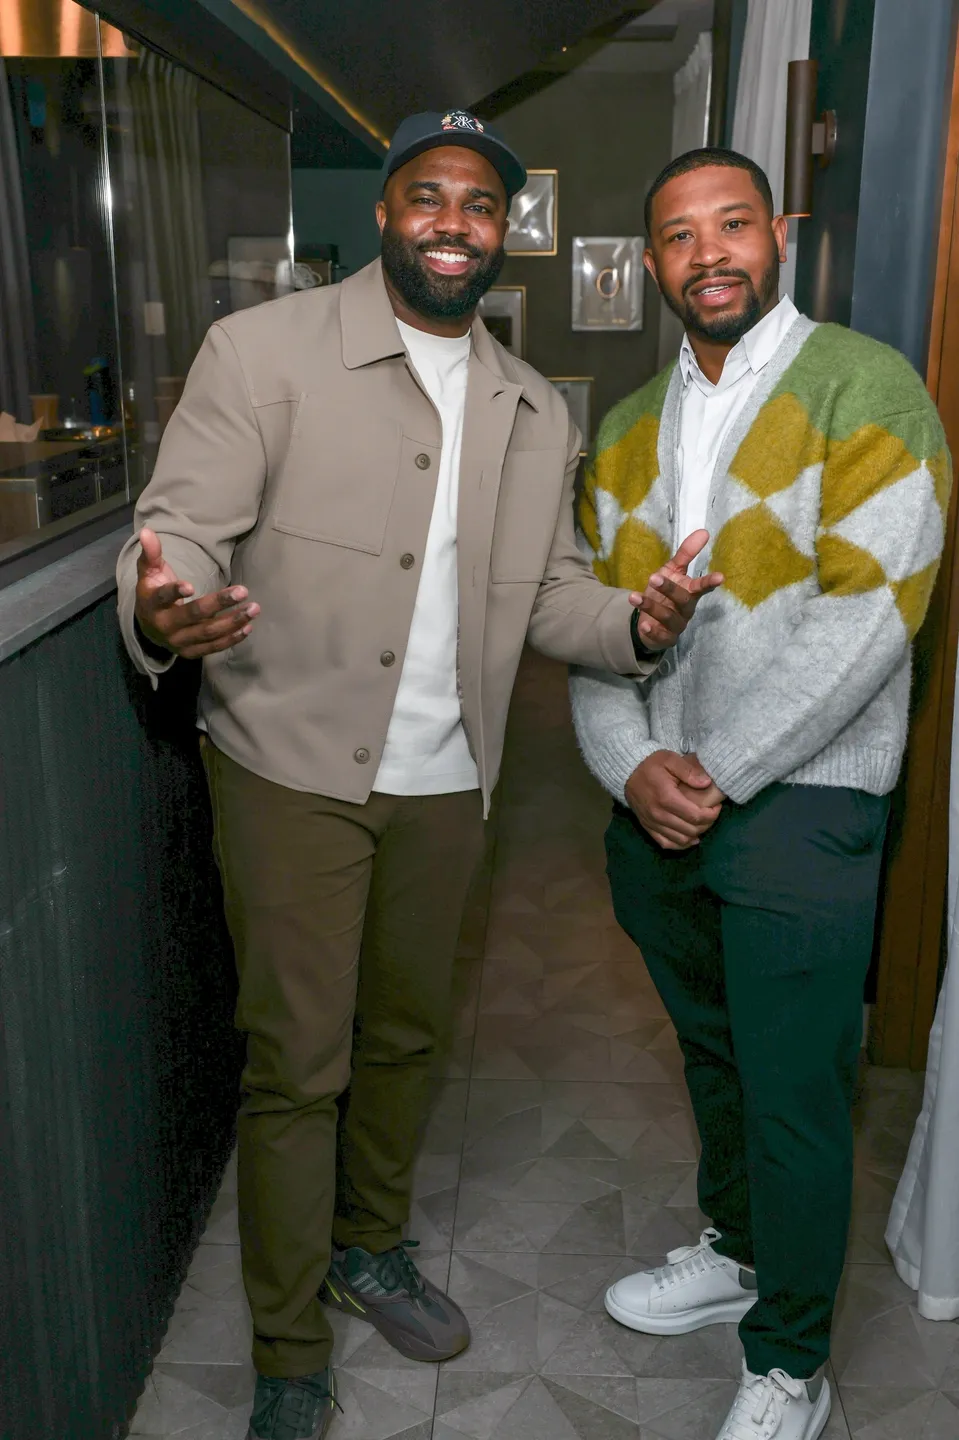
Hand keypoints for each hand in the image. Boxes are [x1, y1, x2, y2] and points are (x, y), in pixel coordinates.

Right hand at [134, 527, 259, 659]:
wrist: (148, 629)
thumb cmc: (152, 594)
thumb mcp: (149, 573)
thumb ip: (151, 553)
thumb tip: (148, 530)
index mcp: (152, 604)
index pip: (163, 597)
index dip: (175, 592)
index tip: (191, 586)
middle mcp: (165, 626)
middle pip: (194, 615)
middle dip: (219, 603)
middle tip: (243, 591)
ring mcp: (179, 642)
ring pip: (208, 633)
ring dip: (233, 621)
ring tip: (254, 608)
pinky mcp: (191, 652)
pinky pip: (214, 647)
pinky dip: (232, 638)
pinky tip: (248, 626)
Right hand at [625, 749, 723, 850]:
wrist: (628, 773)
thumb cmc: (651, 765)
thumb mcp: (670, 759)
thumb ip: (689, 771)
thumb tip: (706, 783)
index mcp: (666, 798)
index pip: (696, 816)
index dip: (712, 815)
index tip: (717, 806)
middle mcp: (659, 814)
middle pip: (691, 830)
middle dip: (707, 824)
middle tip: (711, 813)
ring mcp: (652, 823)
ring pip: (681, 840)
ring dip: (696, 834)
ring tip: (701, 823)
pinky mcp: (648, 828)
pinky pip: (667, 844)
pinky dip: (681, 844)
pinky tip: (690, 837)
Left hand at [628, 529, 722, 652]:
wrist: (651, 621)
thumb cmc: (665, 593)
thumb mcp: (673, 571)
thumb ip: (686, 554)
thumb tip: (704, 531)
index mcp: (690, 592)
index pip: (702, 586)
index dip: (710, 582)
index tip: (720, 577)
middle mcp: (686, 609)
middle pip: (682, 600)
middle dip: (669, 589)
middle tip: (653, 577)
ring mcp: (676, 625)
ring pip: (667, 617)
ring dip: (651, 606)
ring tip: (633, 596)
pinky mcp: (665, 638)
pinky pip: (661, 636)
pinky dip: (652, 631)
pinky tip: (643, 624)